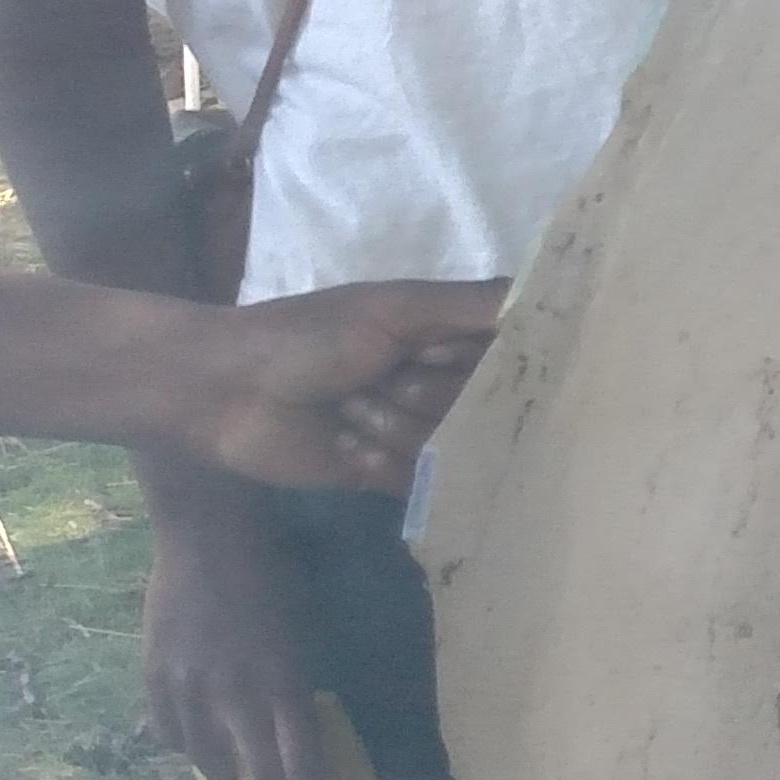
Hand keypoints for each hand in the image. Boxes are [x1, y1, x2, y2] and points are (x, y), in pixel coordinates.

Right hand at [141, 488, 327, 779]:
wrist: (206, 532)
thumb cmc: (271, 570)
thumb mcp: (302, 625)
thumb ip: (295, 678)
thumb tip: (297, 718)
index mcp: (282, 678)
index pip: (299, 755)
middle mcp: (235, 691)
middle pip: (256, 763)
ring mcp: (189, 684)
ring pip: (205, 751)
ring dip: (223, 775)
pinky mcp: (155, 671)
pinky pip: (166, 724)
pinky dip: (181, 744)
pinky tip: (191, 754)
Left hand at [183, 279, 500, 491]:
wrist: (222, 392)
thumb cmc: (306, 336)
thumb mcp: (394, 308)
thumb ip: (474, 306)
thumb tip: (557, 295)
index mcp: (447, 334)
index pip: (516, 353)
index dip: (498, 360)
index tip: (467, 354)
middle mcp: (442, 381)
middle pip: (486, 405)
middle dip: (431, 394)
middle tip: (379, 377)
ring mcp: (417, 429)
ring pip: (454, 446)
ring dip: (396, 428)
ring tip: (348, 412)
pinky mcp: (390, 474)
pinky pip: (426, 484)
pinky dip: (386, 465)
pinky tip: (347, 449)